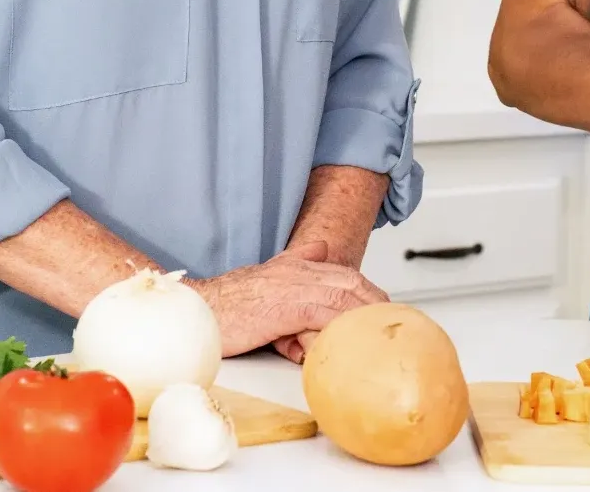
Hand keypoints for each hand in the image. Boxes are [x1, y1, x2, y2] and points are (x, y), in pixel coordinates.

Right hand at [189, 241, 386, 358]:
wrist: (199, 309)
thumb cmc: (228, 304)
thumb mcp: (266, 277)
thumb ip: (296, 261)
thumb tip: (322, 250)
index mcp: (295, 265)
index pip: (343, 273)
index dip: (367, 290)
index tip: (382, 306)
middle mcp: (297, 271)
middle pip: (351, 282)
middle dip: (374, 302)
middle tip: (391, 321)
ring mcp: (293, 288)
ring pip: (343, 297)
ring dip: (365, 315)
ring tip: (379, 332)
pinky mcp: (285, 308)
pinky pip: (324, 315)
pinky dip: (342, 326)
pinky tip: (353, 338)